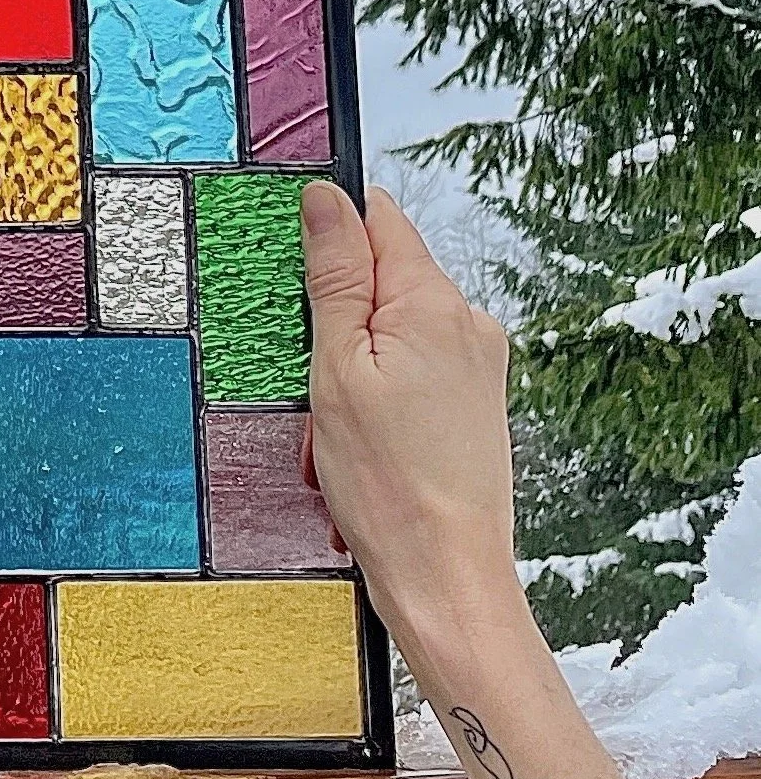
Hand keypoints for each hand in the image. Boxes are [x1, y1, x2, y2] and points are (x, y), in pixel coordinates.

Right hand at [301, 181, 663, 778]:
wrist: (447, 581)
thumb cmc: (387, 485)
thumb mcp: (336, 369)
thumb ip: (333, 275)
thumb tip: (327, 197)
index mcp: (433, 301)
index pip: (377, 219)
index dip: (330, 241)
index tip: (298, 286)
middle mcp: (469, 321)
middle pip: (386, 275)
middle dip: (339, 314)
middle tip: (314, 379)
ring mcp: (481, 365)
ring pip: (397, 326)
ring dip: (359, 360)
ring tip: (339, 428)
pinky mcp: (480, 404)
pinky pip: (418, 368)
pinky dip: (384, 392)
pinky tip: (366, 445)